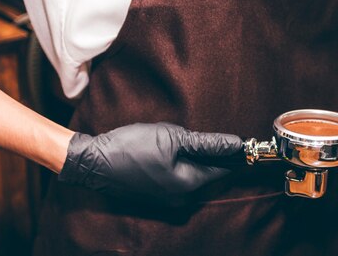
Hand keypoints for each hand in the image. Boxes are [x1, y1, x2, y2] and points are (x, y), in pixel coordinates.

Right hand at [58, 122, 242, 204]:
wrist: (93, 161)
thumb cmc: (132, 146)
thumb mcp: (173, 138)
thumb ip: (208, 143)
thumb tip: (236, 144)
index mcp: (189, 185)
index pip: (224, 170)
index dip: (235, 154)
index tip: (244, 141)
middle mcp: (181, 199)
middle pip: (210, 175)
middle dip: (213, 156)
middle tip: (209, 135)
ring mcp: (168, 201)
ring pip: (194, 177)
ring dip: (196, 160)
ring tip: (185, 141)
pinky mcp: (157, 197)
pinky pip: (180, 181)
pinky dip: (182, 166)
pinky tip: (172, 152)